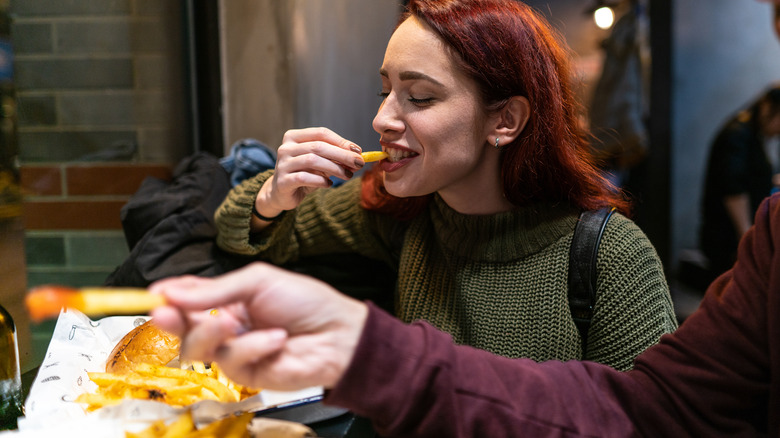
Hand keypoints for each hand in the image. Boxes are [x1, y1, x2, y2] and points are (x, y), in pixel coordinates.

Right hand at [149, 262, 367, 390]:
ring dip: (215, 332)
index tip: (153, 295)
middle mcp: (227, 326)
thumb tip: (170, 292)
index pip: (189, 298)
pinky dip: (252, 347)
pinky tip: (276, 339)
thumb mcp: (258, 282)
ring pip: (199, 348)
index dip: (169, 297)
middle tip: (166, 312)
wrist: (339, 334)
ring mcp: (236, 351)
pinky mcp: (247, 374)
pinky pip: (231, 362)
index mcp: (228, 299)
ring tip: (237, 322)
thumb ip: (214, 290)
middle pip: (183, 327)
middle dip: (172, 319)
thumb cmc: (306, 302)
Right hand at [256, 128, 365, 216]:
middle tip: (359, 163)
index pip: (321, 133)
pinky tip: (329, 184)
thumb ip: (335, 158)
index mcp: (294, 137)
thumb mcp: (320, 163)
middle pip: (318, 146)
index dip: (341, 141)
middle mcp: (286, 148)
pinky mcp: (283, 181)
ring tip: (348, 175)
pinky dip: (321, 181)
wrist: (281, 193)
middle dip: (342, 155)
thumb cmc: (304, 174)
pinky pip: (305, 178)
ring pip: (312, 161)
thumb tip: (358, 158)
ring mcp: (283, 164)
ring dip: (335, 168)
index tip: (358, 150)